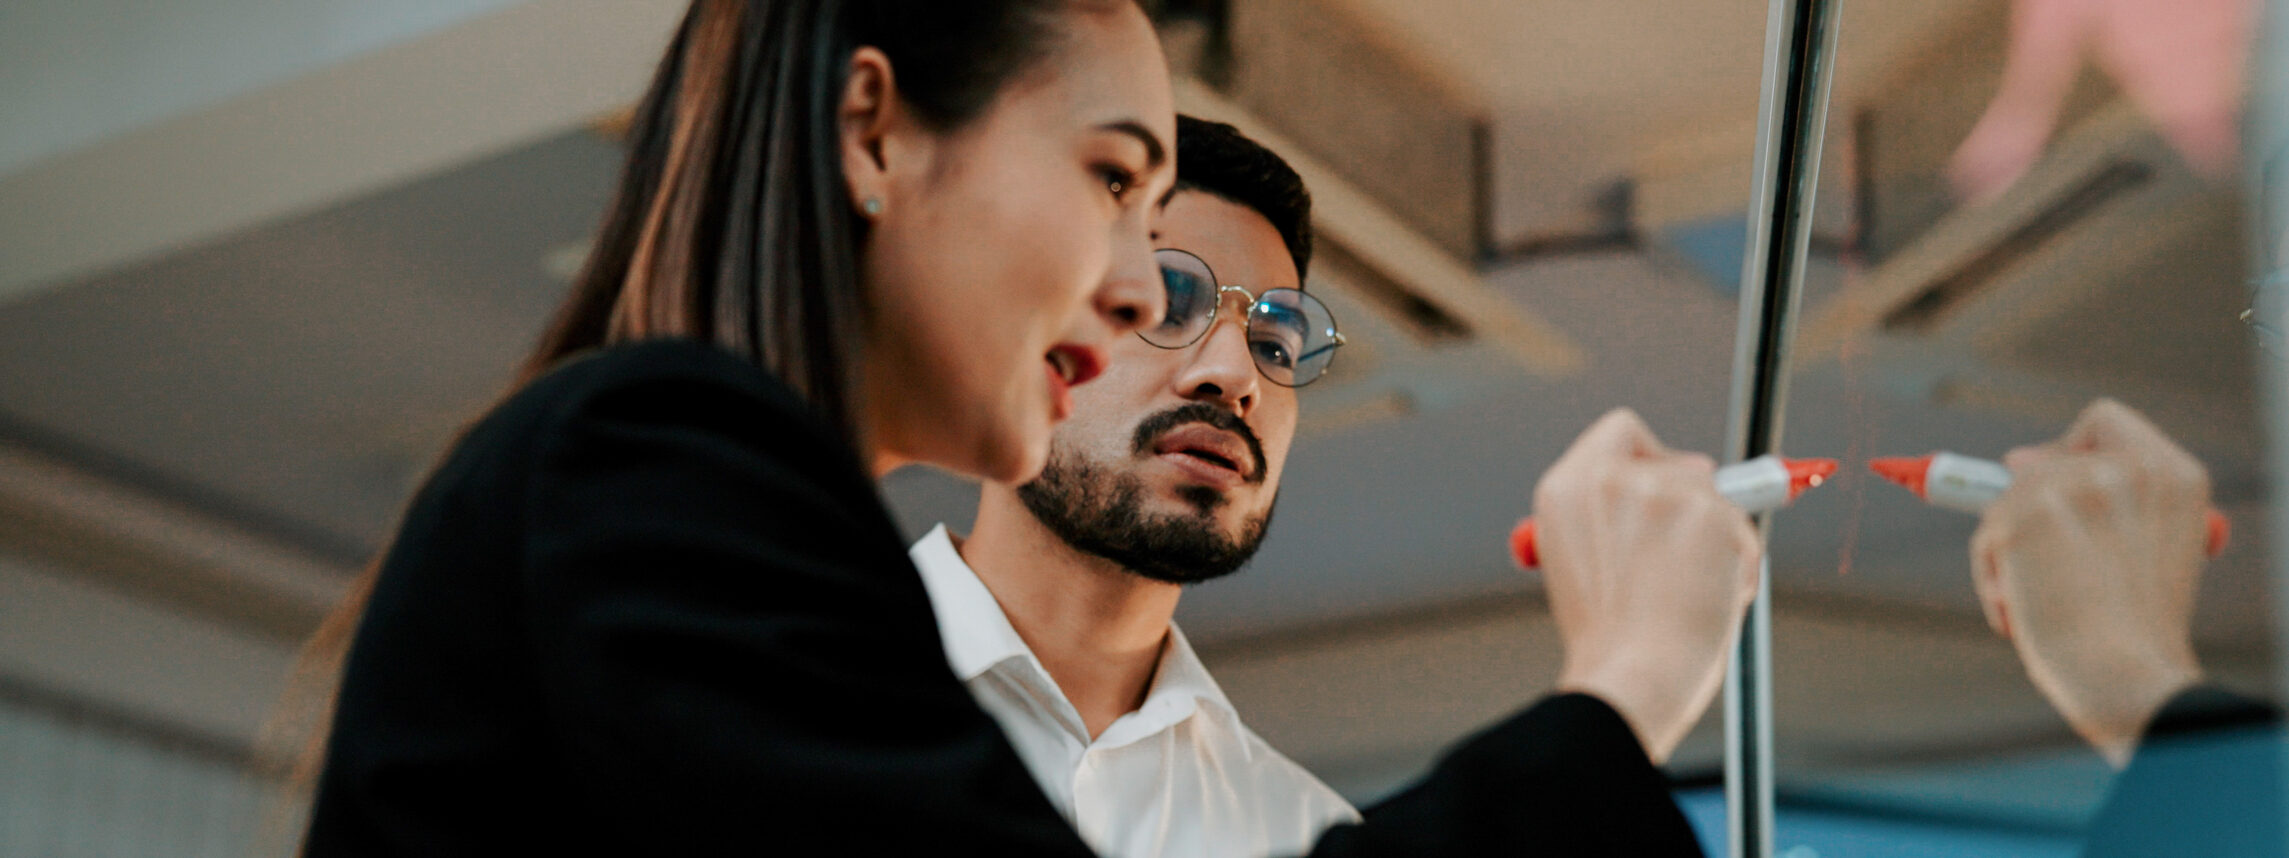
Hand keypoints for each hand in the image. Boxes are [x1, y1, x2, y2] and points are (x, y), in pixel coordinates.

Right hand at [1532, 409, 1760, 763]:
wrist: (1630, 678)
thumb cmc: (1608, 640)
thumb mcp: (1582, 564)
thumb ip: (1611, 520)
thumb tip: (1677, 492)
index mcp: (1565, 490)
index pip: (1620, 432)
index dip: (1650, 456)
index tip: (1664, 487)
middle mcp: (1608, 479)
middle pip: (1681, 463)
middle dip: (1699, 505)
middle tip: (1694, 550)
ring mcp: (1661, 492)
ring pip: (1718, 501)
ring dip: (1718, 543)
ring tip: (1692, 595)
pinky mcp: (1709, 514)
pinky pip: (1742, 533)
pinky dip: (1737, 568)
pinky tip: (1709, 602)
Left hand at [1971, 399, 2208, 766]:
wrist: (2128, 677)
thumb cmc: (2135, 630)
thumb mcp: (2149, 550)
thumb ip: (2104, 501)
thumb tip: (2015, 460)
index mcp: (2173, 475)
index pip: (2103, 421)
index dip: (2069, 448)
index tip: (2053, 485)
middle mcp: (2128, 468)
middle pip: (2038, 464)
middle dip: (2029, 516)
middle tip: (2050, 570)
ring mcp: (2075, 486)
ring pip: (2004, 502)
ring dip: (2009, 554)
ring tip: (2041, 601)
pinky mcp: (2024, 515)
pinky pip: (1985, 537)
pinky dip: (1992, 577)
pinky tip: (2023, 612)